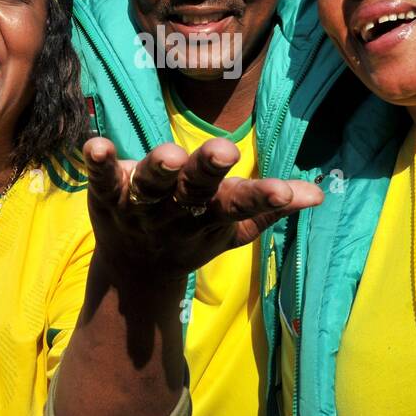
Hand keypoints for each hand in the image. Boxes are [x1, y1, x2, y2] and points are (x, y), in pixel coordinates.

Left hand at [82, 136, 323, 284]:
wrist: (136, 270)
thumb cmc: (193, 233)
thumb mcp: (232, 228)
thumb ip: (269, 208)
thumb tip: (319, 194)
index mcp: (210, 214)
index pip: (240, 204)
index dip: (262, 197)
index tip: (284, 191)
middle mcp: (177, 209)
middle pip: (195, 188)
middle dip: (208, 170)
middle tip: (224, 152)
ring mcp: (140, 204)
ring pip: (151, 184)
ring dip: (159, 168)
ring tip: (170, 153)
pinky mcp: (107, 195)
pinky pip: (101, 179)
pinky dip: (99, 164)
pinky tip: (96, 146)